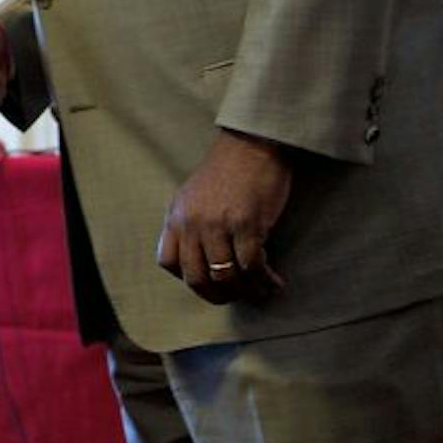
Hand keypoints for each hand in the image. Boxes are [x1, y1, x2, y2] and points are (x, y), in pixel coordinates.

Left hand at [156, 129, 292, 305]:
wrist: (252, 145)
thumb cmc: (227, 171)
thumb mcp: (193, 196)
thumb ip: (189, 225)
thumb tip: (199, 262)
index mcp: (175, 216)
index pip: (168, 262)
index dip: (188, 280)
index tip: (210, 284)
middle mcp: (191, 222)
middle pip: (196, 278)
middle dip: (219, 295)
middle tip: (237, 297)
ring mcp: (217, 224)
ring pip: (226, 276)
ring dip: (246, 291)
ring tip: (261, 291)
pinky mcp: (246, 223)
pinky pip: (252, 265)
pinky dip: (265, 280)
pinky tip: (275, 282)